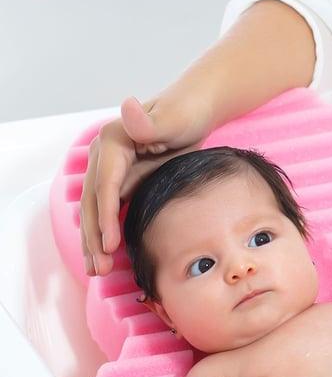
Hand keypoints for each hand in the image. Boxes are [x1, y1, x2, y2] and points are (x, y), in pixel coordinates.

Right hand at [80, 94, 211, 276]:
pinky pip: (108, 209)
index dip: (106, 216)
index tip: (110, 244)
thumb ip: (150, 121)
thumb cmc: (186, 113)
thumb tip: (127, 107)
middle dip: (94, 236)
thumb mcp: (174, 118)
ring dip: (93, 240)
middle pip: (94, 201)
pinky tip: (103, 255)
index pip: (105, 184)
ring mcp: (109, 167)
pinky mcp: (119, 178)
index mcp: (114, 139)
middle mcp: (104, 154)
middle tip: (99, 268)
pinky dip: (104, 233)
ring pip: (95, 210)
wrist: (192, 111)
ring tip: (95, 270)